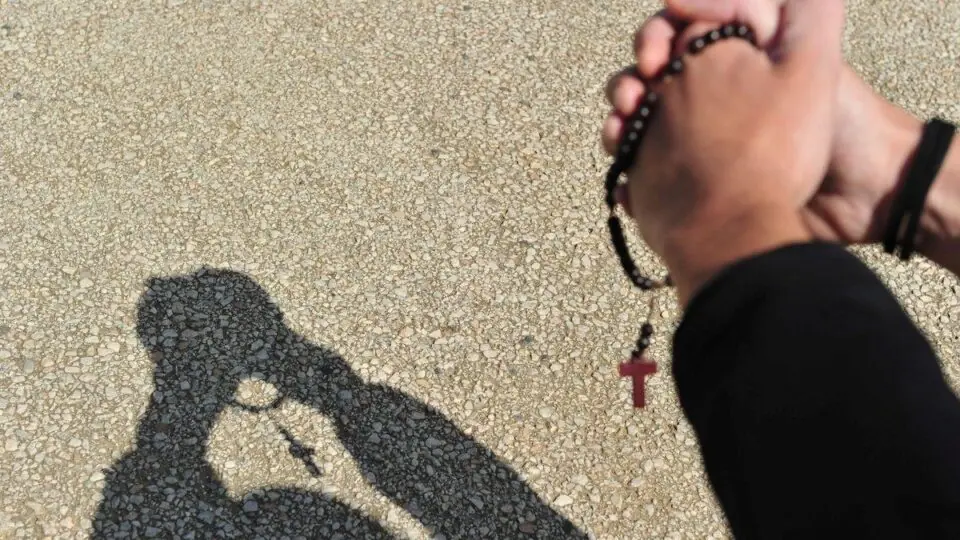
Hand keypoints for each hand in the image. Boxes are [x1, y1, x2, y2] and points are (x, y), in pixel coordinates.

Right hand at [604, 0, 923, 244]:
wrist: (841, 211)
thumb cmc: (834, 136)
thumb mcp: (815, 60)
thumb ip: (792, 12)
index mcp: (740, 65)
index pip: (683, 32)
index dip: (663, 33)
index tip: (656, 53)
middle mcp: (714, 100)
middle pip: (652, 73)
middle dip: (634, 76)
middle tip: (636, 91)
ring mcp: (693, 143)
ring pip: (638, 116)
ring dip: (621, 117)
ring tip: (622, 132)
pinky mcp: (683, 184)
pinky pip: (637, 165)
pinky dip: (625, 165)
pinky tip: (627, 175)